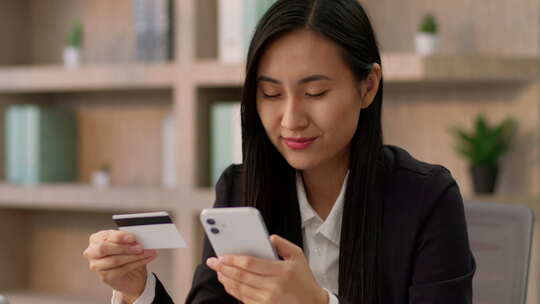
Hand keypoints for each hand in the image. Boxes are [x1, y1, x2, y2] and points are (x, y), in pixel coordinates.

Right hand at [83, 230, 157, 302]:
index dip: (119, 237)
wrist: (130, 273)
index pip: (104, 236)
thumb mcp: (126, 242)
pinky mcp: (105, 276)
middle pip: (104, 248)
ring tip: (146, 252)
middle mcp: (92, 252)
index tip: (132, 237)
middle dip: (124, 247)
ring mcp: (97, 266)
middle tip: (139, 247)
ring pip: (115, 260)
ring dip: (134, 256)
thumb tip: (137, 238)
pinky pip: (121, 269)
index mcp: (96, 239)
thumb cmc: (125, 253)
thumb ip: (128, 239)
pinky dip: (136, 263)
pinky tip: (145, 259)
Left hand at [207, 234, 328, 303]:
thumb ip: (283, 244)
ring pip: (239, 289)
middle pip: (241, 276)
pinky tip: (228, 283)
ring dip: (226, 279)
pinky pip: (243, 299)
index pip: (251, 263)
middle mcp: (273, 287)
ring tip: (219, 271)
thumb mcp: (298, 257)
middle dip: (224, 268)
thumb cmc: (304, 280)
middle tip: (213, 262)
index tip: (222, 255)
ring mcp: (268, 300)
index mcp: (281, 271)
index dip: (233, 259)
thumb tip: (268, 238)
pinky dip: (233, 291)